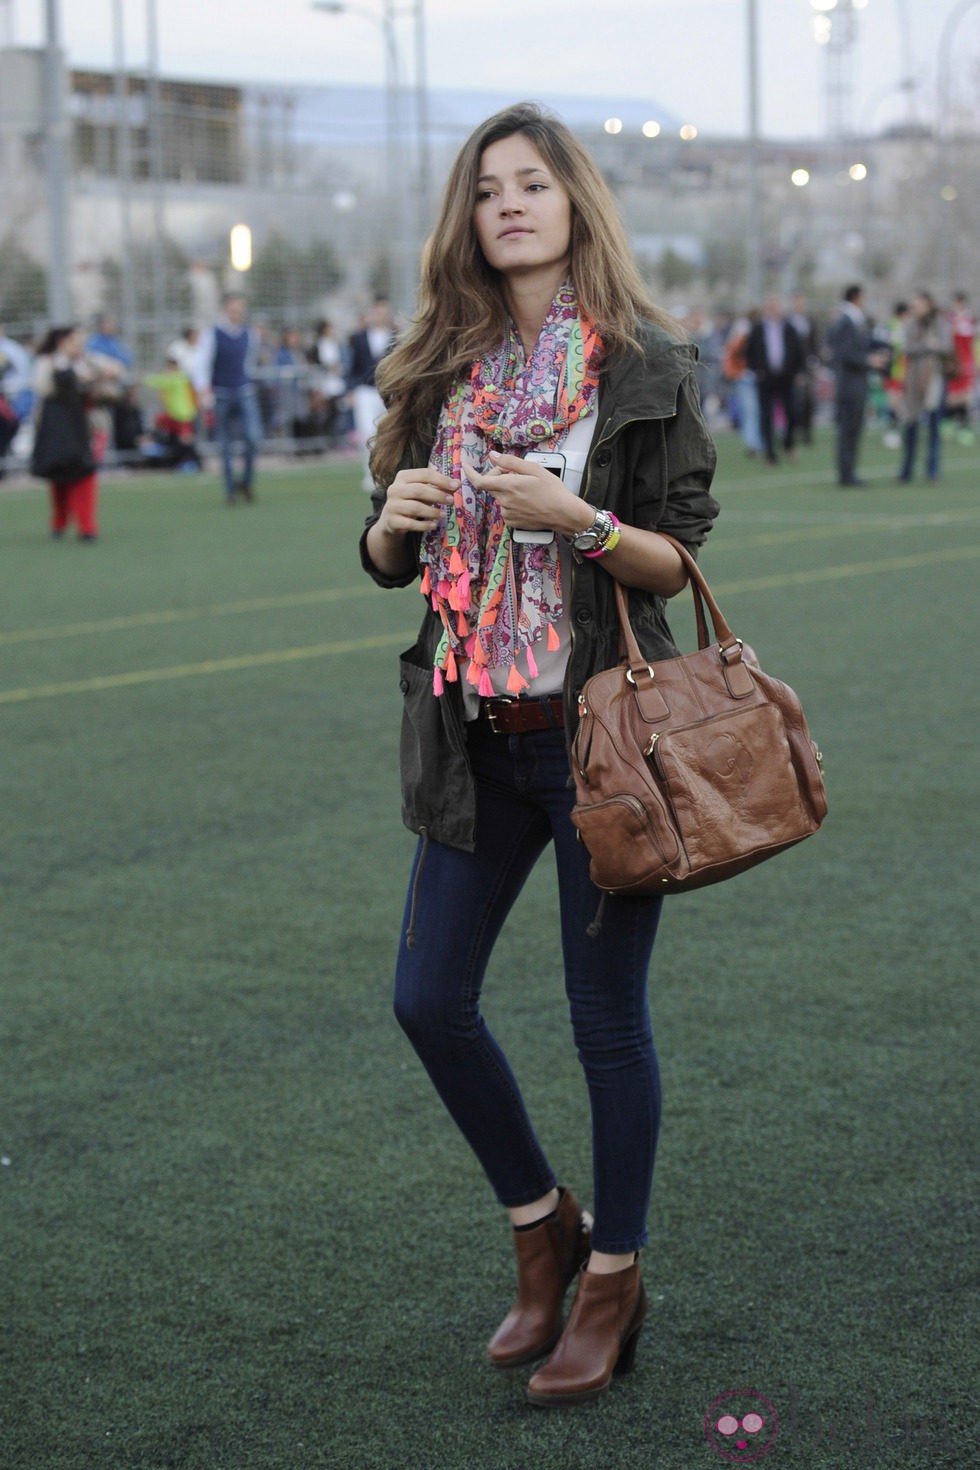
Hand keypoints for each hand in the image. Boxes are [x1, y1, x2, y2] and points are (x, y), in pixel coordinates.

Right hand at [378, 467, 455, 535]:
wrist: (392, 520)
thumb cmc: (411, 501)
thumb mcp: (423, 491)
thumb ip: (438, 486)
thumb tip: (457, 483)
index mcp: (403, 476)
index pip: (424, 474)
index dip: (441, 479)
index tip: (456, 486)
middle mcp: (394, 489)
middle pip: (419, 490)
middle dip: (438, 495)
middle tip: (451, 501)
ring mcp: (391, 505)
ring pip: (415, 507)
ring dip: (432, 511)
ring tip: (443, 515)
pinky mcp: (391, 521)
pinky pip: (410, 523)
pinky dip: (424, 525)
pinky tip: (434, 525)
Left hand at [463, 450, 590, 536]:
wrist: (564, 513)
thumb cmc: (553, 490)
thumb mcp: (534, 469)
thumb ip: (510, 462)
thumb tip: (493, 456)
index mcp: (508, 486)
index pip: (480, 481)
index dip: (469, 473)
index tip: (465, 465)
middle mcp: (505, 501)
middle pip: (491, 486)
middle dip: (498, 477)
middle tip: (515, 473)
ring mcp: (508, 514)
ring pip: (500, 497)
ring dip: (507, 490)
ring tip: (527, 489)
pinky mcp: (512, 522)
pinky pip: (506, 508)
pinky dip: (512, 502)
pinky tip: (528, 501)